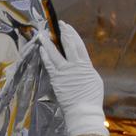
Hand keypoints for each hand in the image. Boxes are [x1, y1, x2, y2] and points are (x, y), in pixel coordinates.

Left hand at [37, 21, 107, 135]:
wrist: (83, 111)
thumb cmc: (91, 99)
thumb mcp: (94, 81)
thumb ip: (86, 70)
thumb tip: (81, 65)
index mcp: (86, 65)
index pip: (79, 46)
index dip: (73, 35)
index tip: (68, 27)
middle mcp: (75, 65)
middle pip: (69, 45)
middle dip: (64, 33)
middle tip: (59, 24)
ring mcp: (64, 71)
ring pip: (56, 53)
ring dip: (49, 42)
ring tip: (44, 34)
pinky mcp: (56, 79)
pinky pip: (49, 64)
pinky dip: (45, 55)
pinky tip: (41, 49)